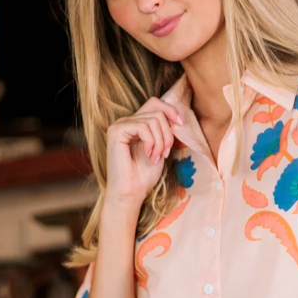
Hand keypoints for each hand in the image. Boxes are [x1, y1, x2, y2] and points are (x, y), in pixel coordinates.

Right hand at [104, 96, 182, 211]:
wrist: (131, 193)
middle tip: (166, 153)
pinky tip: (149, 156)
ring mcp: (119, 125)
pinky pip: (144, 127)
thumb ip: (164, 130)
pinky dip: (152, 142)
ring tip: (157, 158)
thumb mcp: (160, 147)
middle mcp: (126, 122)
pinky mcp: (116, 131)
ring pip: (153, 119)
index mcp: (135, 124)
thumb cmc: (144, 176)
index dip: (170, 110)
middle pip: (156, 110)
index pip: (154, 103)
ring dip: (161, 141)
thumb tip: (176, 115)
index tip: (181, 124)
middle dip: (168, 132)